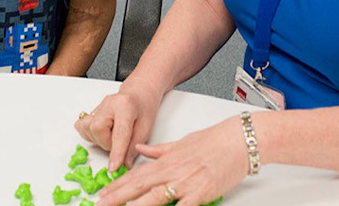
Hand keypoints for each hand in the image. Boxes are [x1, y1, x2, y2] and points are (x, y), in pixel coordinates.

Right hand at [75, 85, 160, 170]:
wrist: (138, 93)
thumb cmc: (144, 109)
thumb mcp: (146, 128)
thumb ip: (133, 147)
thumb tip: (124, 164)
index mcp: (126, 105)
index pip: (119, 132)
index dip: (116, 152)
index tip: (113, 167)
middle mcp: (109, 103)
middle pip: (97, 129)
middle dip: (107, 143)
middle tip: (120, 142)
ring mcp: (99, 106)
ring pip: (87, 129)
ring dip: (100, 139)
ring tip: (112, 135)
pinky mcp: (92, 111)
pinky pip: (83, 127)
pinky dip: (91, 134)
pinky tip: (103, 132)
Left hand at [96, 117, 247, 205]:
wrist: (238, 140)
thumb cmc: (214, 140)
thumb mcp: (181, 143)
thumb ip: (159, 150)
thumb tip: (141, 149)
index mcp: (166, 161)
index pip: (136, 175)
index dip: (117, 186)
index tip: (102, 195)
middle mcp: (172, 172)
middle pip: (138, 186)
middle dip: (117, 197)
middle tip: (99, 205)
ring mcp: (185, 183)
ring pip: (154, 197)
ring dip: (135, 205)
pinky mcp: (200, 193)